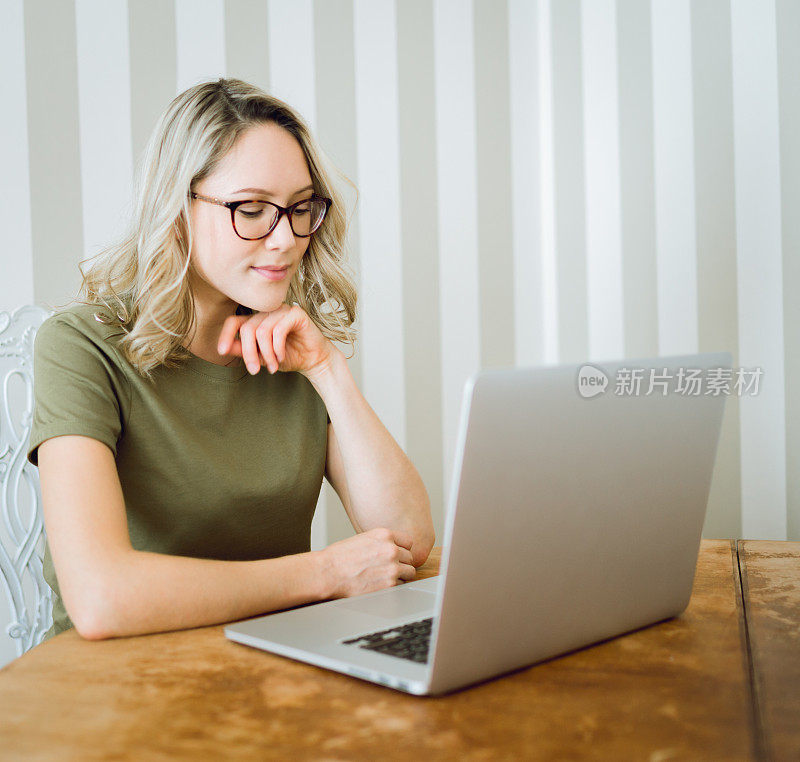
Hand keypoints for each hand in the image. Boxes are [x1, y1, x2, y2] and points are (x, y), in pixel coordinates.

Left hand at [217, 303, 338, 378]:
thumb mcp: (262, 357)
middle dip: (249, 353)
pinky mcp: (296, 313)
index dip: (226, 335)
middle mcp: (268, 312)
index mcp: (257, 320)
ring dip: (266, 353)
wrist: (314, 360)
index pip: (234, 321)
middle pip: (247, 329)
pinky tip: (282, 356)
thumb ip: (244, 350)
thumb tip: (224, 348)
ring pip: (262, 330)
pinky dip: (277, 347)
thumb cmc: (290, 356)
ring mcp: (282, 310)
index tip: (222, 351)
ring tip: (273, 366)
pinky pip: (278, 330)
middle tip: (255, 370)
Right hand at [320, 527, 416, 598]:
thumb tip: (396, 548)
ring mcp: (392, 568)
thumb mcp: (364, 539)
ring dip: (400, 575)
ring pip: (409, 572)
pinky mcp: (389, 585)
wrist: (328, 573)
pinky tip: (379, 584)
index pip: (409, 542)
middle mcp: (391, 549)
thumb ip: (382, 542)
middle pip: (410, 558)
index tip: (396, 555)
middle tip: (386, 568)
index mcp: (385, 535)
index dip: (402, 549)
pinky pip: (401, 585)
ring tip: (384, 577)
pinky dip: (393, 587)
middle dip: (401, 563)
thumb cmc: (340, 557)